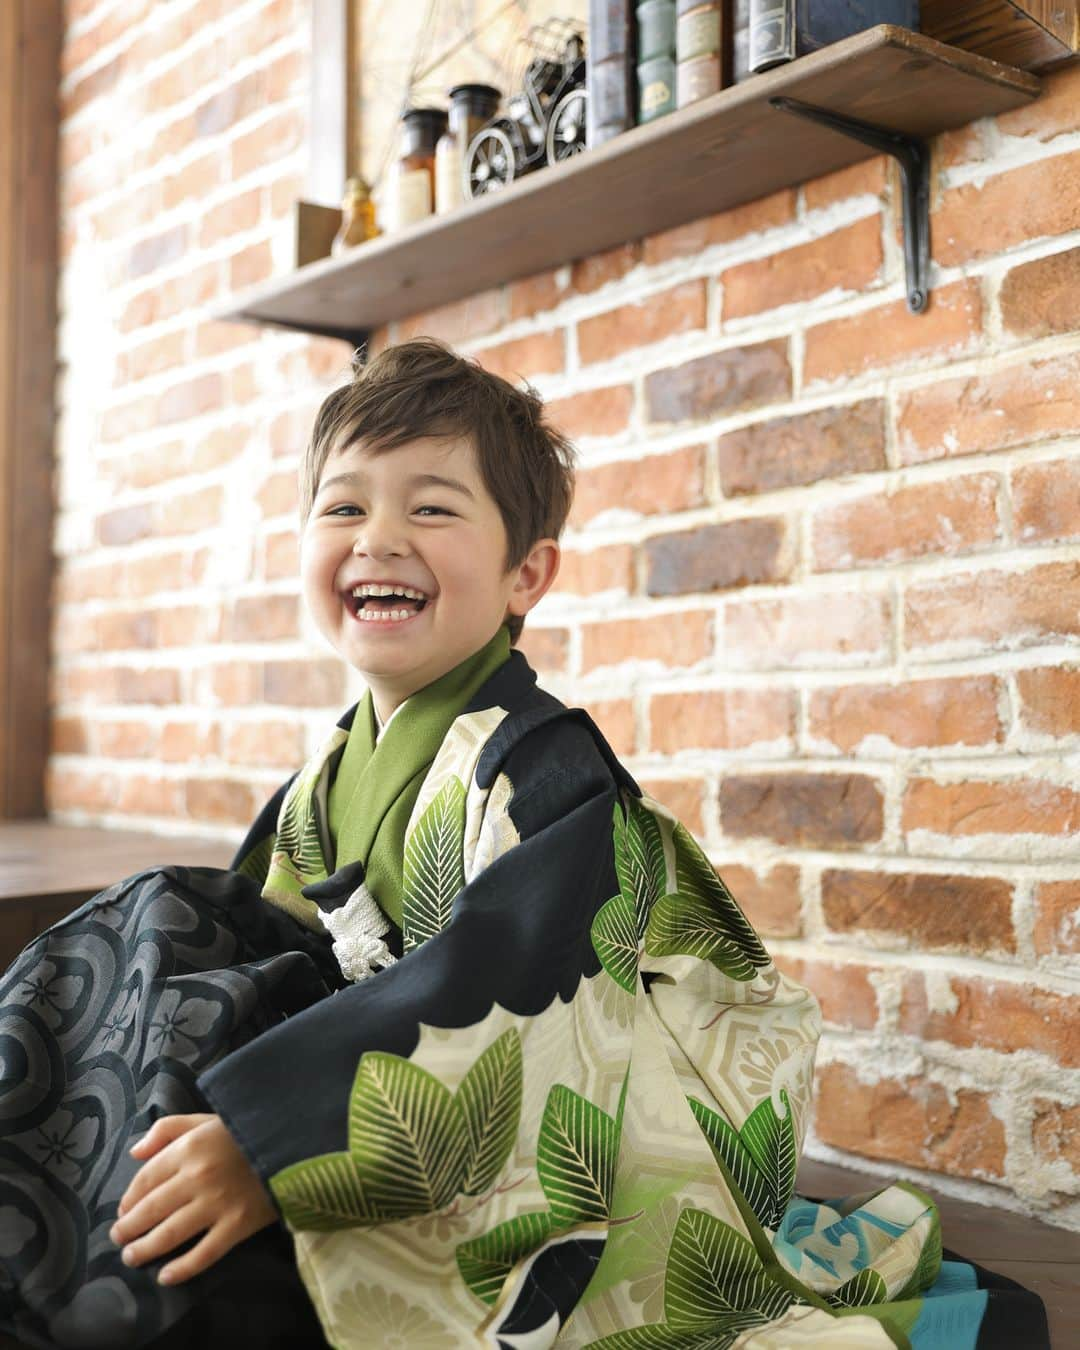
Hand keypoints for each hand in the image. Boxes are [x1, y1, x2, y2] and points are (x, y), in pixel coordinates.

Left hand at [111, 1113, 276, 1284]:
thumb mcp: (207, 1119)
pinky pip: (203, 1254)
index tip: (123, 1210)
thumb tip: (134, 1152)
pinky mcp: (238, 1225)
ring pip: (169, 1234)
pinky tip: (166, 1275)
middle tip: (120, 1238)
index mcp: (189, 1148)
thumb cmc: (247, 1130)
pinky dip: (181, 1269)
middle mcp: (197, 1177)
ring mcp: (217, 1203)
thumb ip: (168, 1128)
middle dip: (128, 1228)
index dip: (128, 1198)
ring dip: (144, 1249)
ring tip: (132, 1256)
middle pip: (150, 1210)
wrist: (295, 1142)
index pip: (145, 1179)